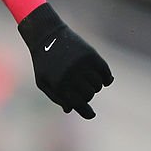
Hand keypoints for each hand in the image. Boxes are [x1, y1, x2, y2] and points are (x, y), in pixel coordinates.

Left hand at [18, 3, 112, 118]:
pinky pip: (105, 73)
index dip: (85, 112)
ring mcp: (83, 65)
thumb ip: (56, 97)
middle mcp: (72, 76)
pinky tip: (104, 80)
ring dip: (95, 87)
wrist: (47, 35)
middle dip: (87, 96)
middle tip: (83, 92)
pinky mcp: (92, 55)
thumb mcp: (43, 81)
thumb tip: (70, 109)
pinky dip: (106, 79)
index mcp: (58, 84)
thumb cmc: (44, 62)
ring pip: (98, 85)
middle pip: (89, 95)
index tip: (91, 115)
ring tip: (88, 83)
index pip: (77, 104)